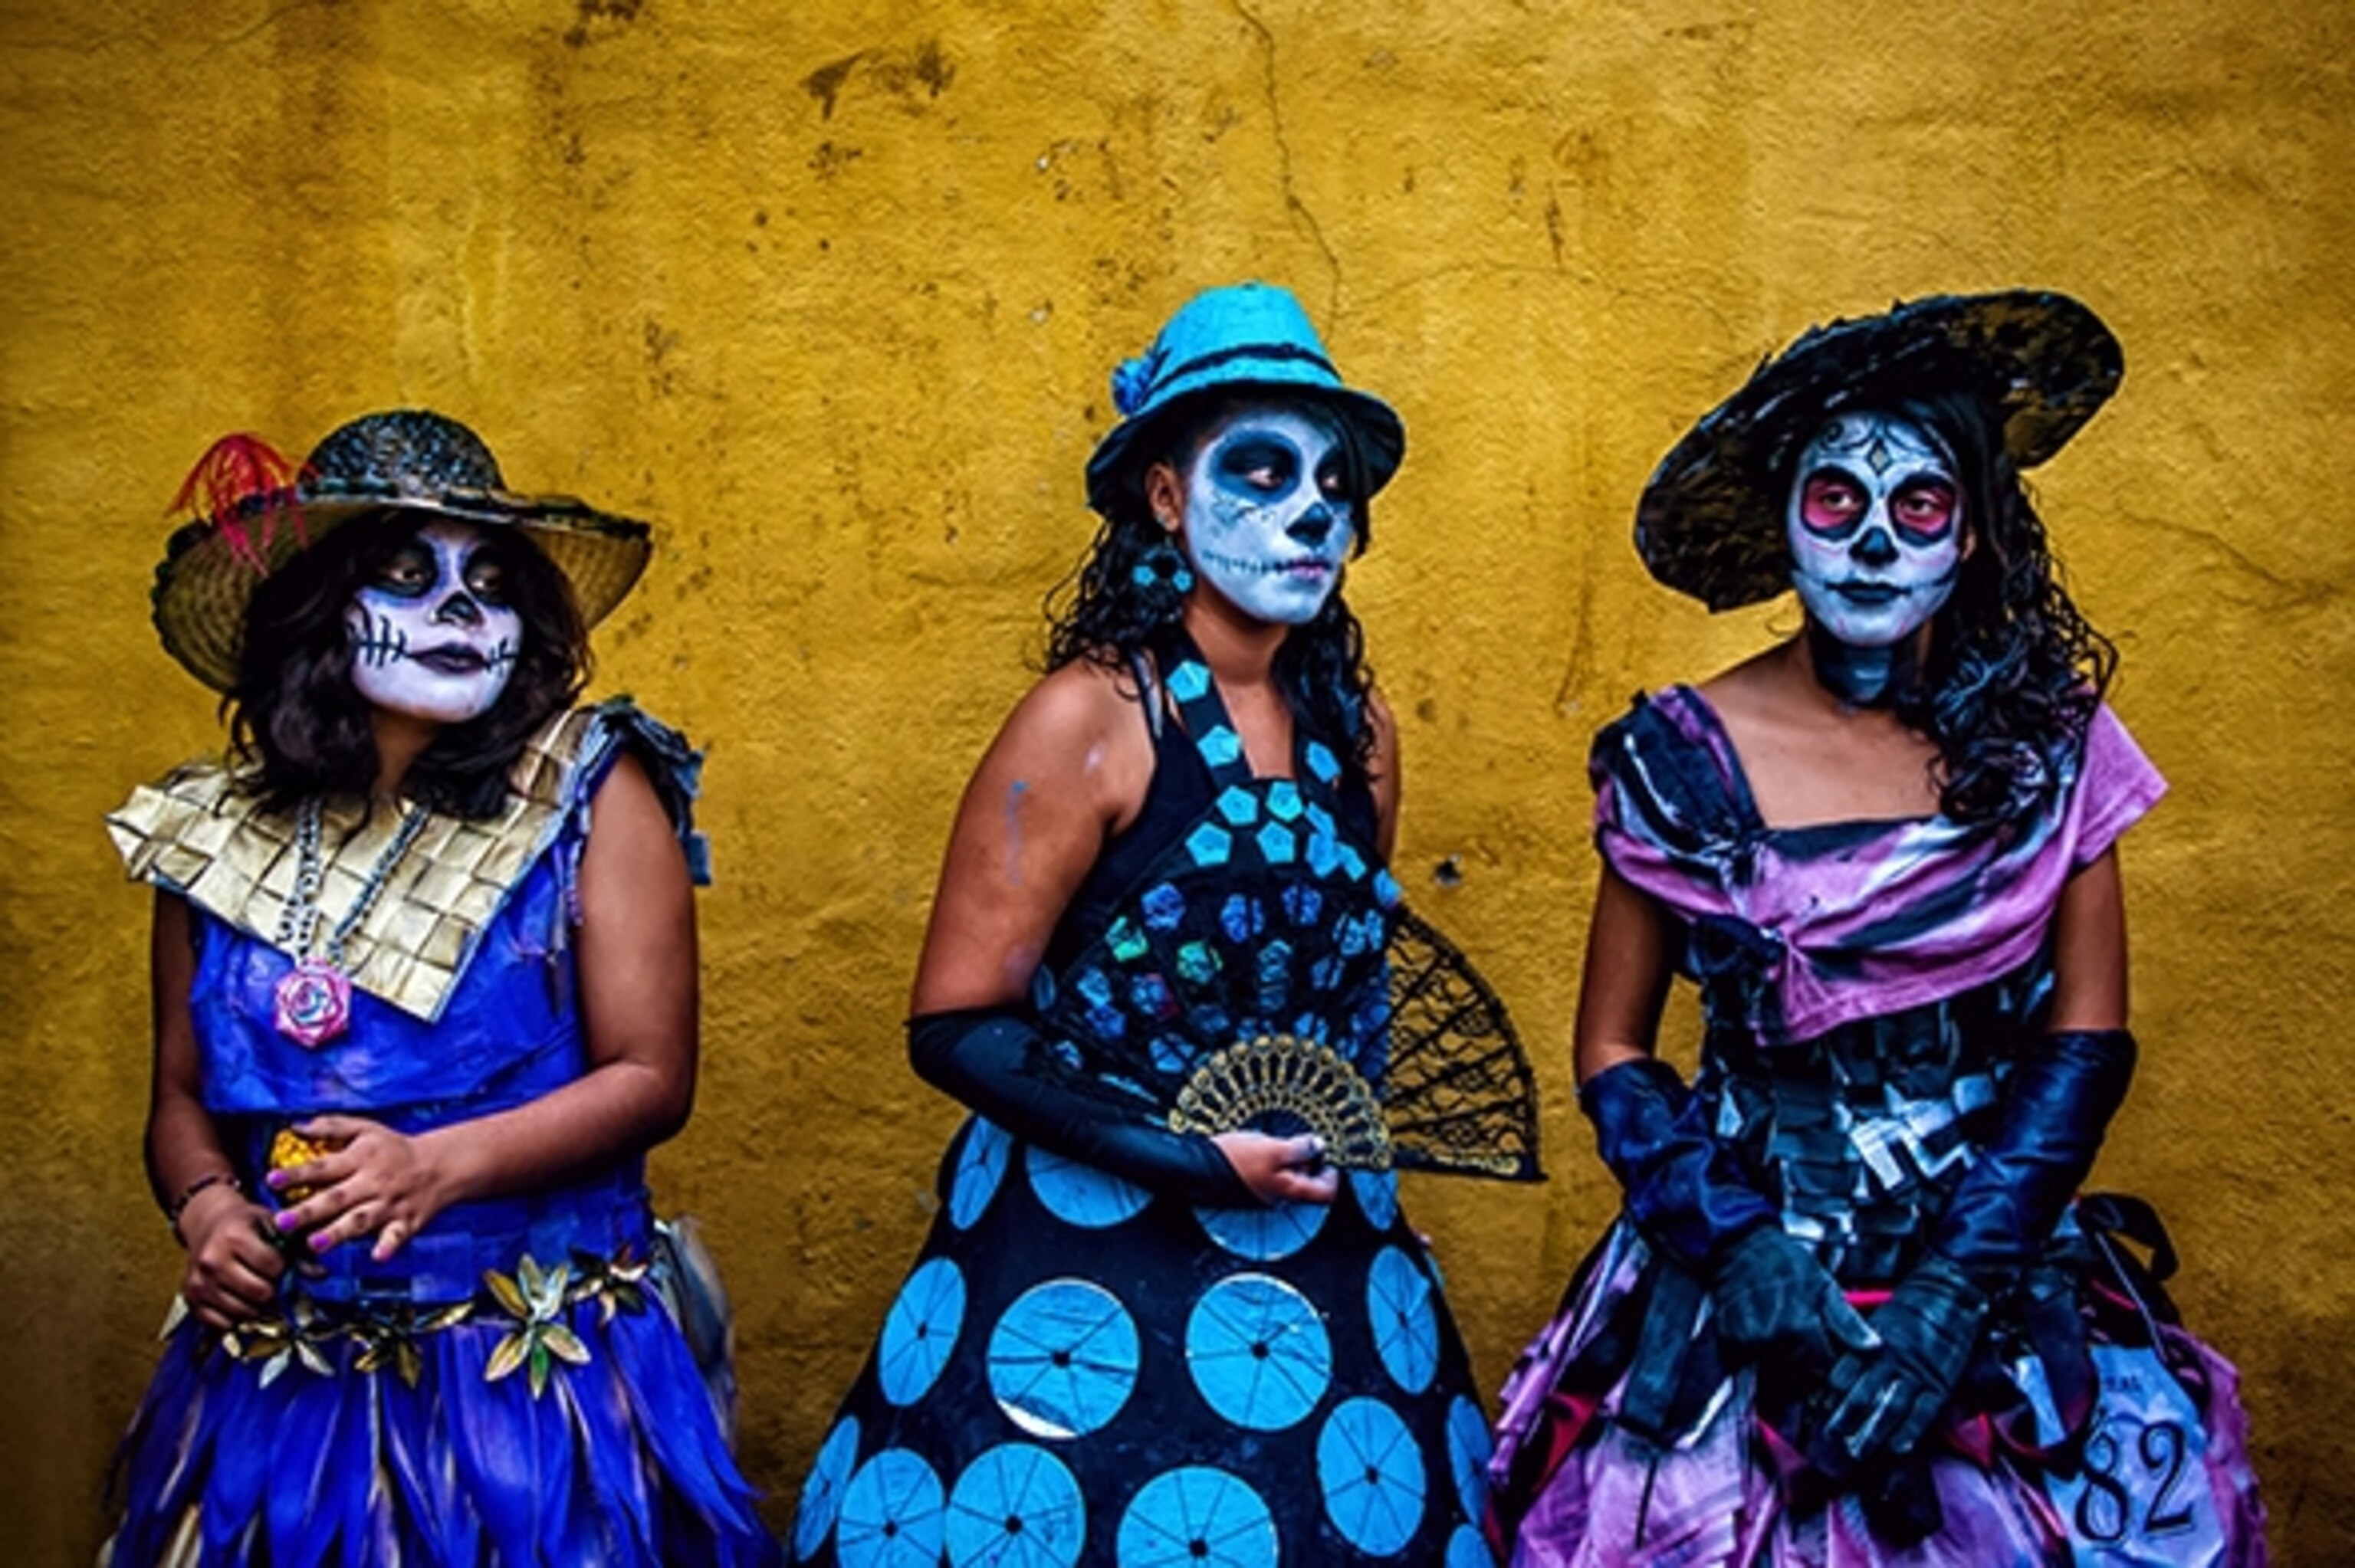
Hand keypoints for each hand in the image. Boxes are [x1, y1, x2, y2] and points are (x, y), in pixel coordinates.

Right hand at [176, 1184, 285, 1328]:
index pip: (273, 1266)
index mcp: (234, 1237)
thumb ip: (297, 1248)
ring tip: (261, 1291)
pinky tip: (242, 1301)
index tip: (284, 1265)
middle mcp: (212, 1261)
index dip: (285, 1269)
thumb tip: (321, 1275)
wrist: (207, 1224)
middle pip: (259, 1293)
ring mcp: (198, 1283)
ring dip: (258, 1307)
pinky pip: (222, 1324)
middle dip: (275, 1291)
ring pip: (243, 1312)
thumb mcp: (272, 1225)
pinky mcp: (191, 1300)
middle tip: (275, 1283)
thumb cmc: (246, 1224)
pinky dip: (237, 1318)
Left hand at [267, 1116, 453, 1260]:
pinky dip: (388, 1247)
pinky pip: (396, 1236)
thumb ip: (331, 1127)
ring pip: (361, 1220)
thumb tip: (293, 1127)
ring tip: (315, 1244)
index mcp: (360, 1158)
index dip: (297, 1174)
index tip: (271, 1180)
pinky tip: (377, 1257)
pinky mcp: (406, 1223)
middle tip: (282, 1222)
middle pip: (337, 1198)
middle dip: (309, 1211)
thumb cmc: (394, 1148)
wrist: (440, 1165)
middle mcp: (373, 1182)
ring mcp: (390, 1204)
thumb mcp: (366, 1129)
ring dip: (338, 1233)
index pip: (323, 1166)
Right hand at [1212, 1131, 1339, 1205]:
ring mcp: (1263, 1191)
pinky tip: (1261, 1145)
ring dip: (1289, 1158)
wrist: (1196, 1167)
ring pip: (1287, 1176)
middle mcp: (1278, 1196)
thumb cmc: (1232, 1162)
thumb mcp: (1273, 1149)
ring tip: (1278, 1141)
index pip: (1325, 1193)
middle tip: (1303, 1141)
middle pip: (1307, 1183)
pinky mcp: (1250, 1184)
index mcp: (1289, 1190)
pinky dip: (1272, 1159)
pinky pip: (1270, 1172)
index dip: (1333, 1174)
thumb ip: (1300, 1149)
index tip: (1331, 1156)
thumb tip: (1319, 1146)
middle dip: (1308, 1160)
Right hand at [1712, 1224, 1878, 1370]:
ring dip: (1781, 1360)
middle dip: (1805, 1365)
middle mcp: (1771, 1338)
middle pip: (1797, 1375)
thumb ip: (1847, 1321)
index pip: (1823, 1369)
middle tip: (1802, 1337)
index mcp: (1799, 1326)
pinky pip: (1749, 1361)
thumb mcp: (1823, 1284)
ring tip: (1781, 1331)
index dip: (1829, 1364)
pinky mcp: (1728, 1340)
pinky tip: (1762, 1332)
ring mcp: (1746, 1341)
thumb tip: (1873, 1346)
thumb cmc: (1783, 1261)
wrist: (1740, 1245)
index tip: (1827, 1355)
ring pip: (1773, 1369)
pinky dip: (1757, 1354)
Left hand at [1821, 1254, 1987, 1463]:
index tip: (1816, 1413)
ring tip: (1858, 1450)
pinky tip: (1898, 1446)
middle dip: (1845, 1419)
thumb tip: (1834, 1375)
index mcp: (1870, 1344)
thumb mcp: (1875, 1324)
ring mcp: (1916, 1373)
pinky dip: (1910, 1429)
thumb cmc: (1907, 1312)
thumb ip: (1856, 1347)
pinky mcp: (1940, 1383)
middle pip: (1862, 1395)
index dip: (1829, 1396)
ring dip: (1873, 1431)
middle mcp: (1889, 1360)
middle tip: (1831, 1437)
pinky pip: (1924, 1410)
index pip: (1842, 1374)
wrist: (1947, 1295)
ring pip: (1890, 1407)